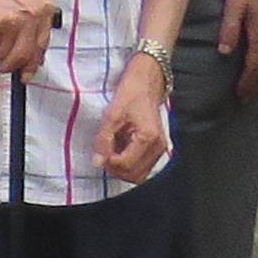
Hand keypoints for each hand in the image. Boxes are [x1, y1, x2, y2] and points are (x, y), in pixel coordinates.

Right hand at [0, 0, 57, 76]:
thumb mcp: (24, 4)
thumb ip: (32, 29)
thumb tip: (34, 59)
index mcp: (44, 8)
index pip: (42, 45)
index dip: (33, 63)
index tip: (27, 73)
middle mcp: (34, 13)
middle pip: (26, 54)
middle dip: (13, 65)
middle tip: (4, 68)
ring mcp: (17, 17)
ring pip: (8, 54)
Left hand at [101, 62, 171, 183]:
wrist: (147, 82)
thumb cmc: (130, 94)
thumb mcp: (111, 115)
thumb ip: (104, 140)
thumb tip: (97, 162)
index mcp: (148, 138)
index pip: (126, 165)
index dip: (109, 163)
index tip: (99, 153)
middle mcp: (158, 147)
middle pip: (135, 175)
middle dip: (116, 169)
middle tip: (103, 155)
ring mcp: (160, 149)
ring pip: (139, 174)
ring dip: (123, 168)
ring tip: (111, 152)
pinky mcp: (157, 148)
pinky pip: (143, 166)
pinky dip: (130, 164)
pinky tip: (120, 150)